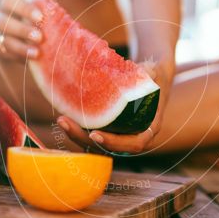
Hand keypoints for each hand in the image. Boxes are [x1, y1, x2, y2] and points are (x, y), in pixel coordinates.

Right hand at [0, 0, 42, 60]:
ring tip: (37, 52)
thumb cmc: (29, 11)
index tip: (40, 17)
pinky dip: (18, 56)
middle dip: (21, 30)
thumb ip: (35, 0)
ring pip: (1, 40)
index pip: (7, 0)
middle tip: (40, 37)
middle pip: (1, 21)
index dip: (23, 8)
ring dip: (20, 46)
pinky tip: (31, 58)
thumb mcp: (32, 4)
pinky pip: (4, 53)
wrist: (19, 30)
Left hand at [56, 59, 173, 154]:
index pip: (133, 144)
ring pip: (95, 144)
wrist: (152, 78)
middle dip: (83, 138)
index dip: (114, 143)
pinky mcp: (108, 130)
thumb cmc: (155, 76)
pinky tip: (65, 117)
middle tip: (65, 122)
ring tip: (62, 120)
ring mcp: (119, 136)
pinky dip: (78, 130)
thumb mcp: (156, 72)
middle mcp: (133, 137)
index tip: (96, 134)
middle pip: (106, 148)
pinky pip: (91, 136)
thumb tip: (146, 69)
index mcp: (148, 129)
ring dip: (76, 135)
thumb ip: (151, 72)